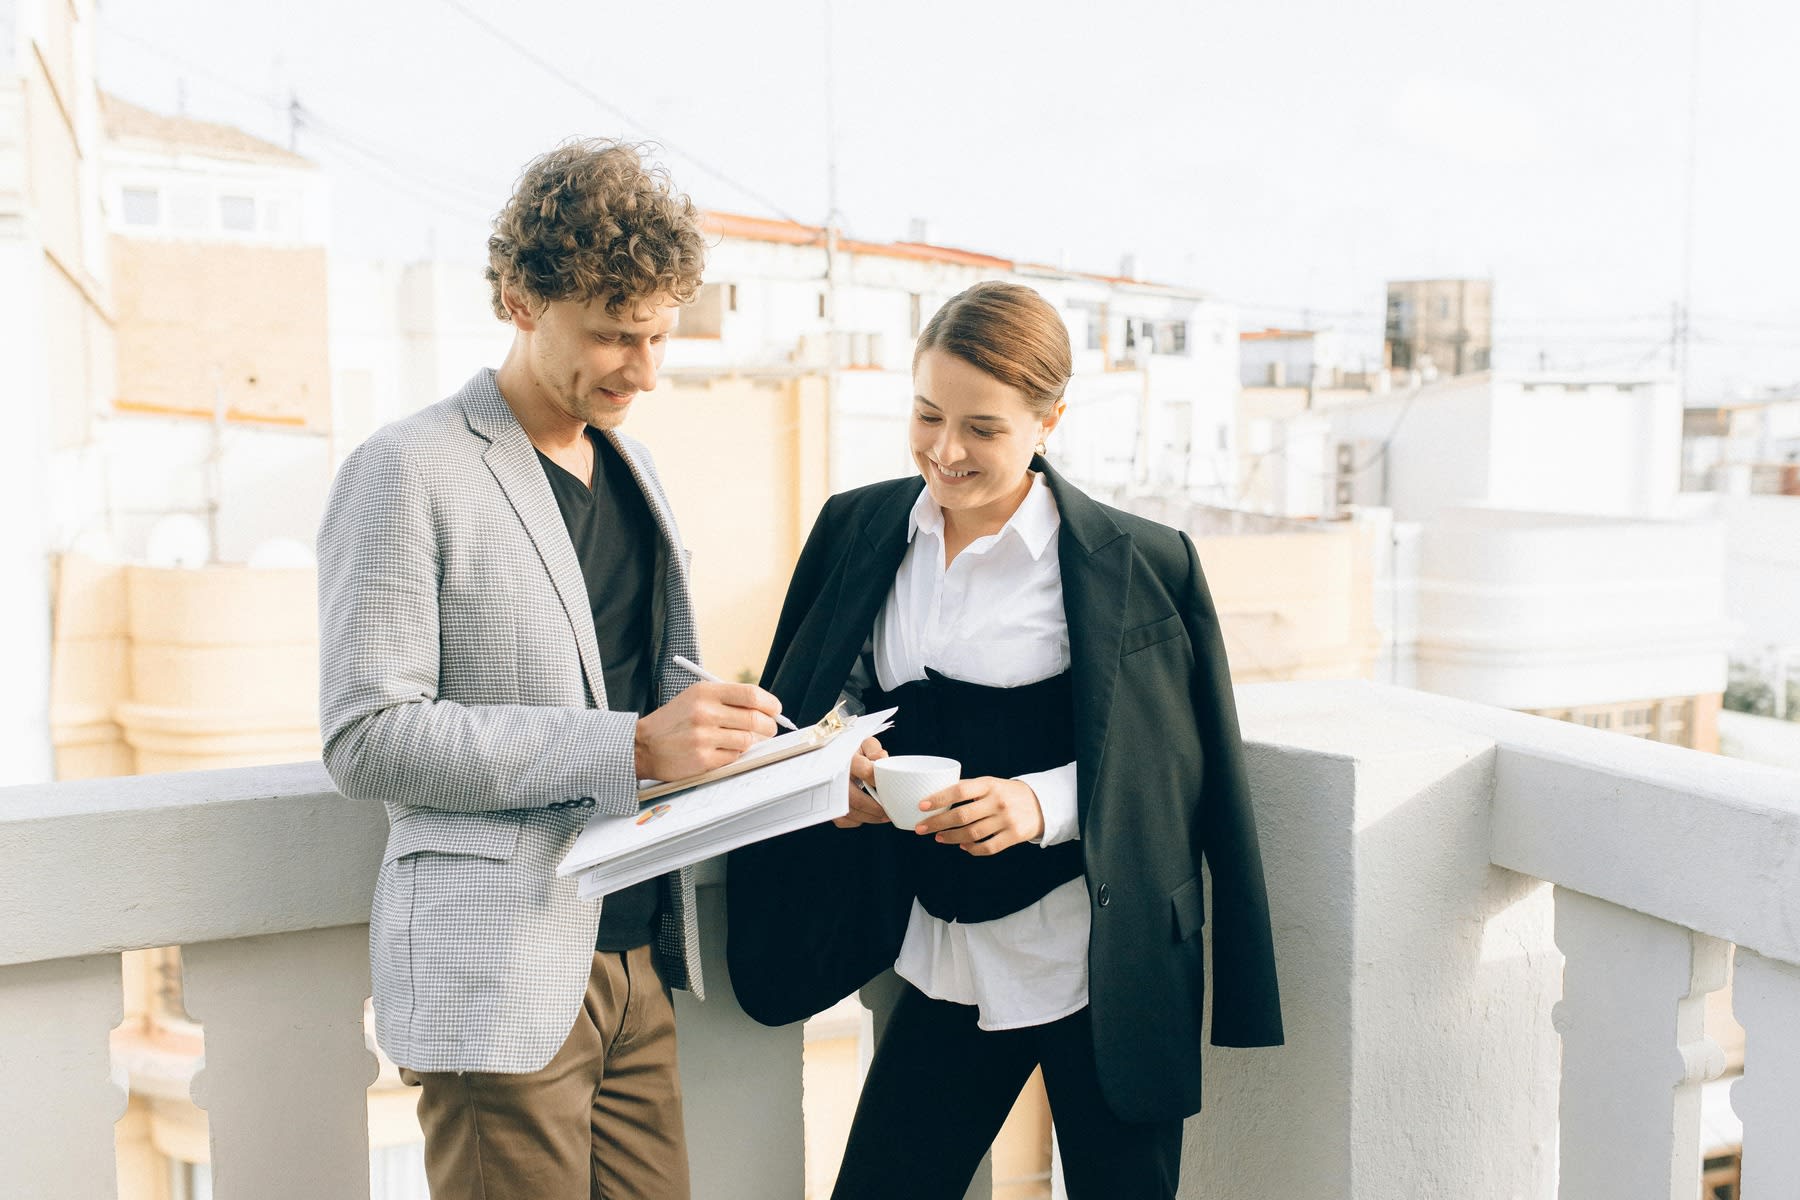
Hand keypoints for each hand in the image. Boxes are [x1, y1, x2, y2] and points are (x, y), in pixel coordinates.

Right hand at [634, 682, 781, 780]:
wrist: (643, 745)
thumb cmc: (674, 721)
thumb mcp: (695, 698)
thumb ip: (727, 699)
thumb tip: (764, 708)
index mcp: (705, 692)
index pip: (750, 694)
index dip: (770, 703)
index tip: (775, 709)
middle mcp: (705, 713)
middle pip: (755, 719)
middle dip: (769, 726)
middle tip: (769, 729)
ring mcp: (704, 737)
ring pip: (748, 740)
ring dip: (751, 741)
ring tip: (742, 739)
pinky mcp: (703, 759)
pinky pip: (734, 757)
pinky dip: (734, 755)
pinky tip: (724, 750)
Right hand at [833, 736, 889, 827]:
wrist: (831, 757)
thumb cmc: (853, 752)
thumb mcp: (864, 744)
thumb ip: (875, 750)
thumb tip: (882, 760)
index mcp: (846, 759)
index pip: (866, 771)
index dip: (879, 781)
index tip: (889, 785)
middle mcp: (835, 777)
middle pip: (856, 799)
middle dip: (876, 808)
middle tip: (890, 811)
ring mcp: (828, 792)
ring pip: (849, 812)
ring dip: (870, 817)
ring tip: (884, 816)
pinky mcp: (827, 805)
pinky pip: (842, 820)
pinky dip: (857, 820)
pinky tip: (866, 814)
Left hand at [913, 777, 1043, 854]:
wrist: (1041, 804)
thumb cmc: (1006, 793)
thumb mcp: (990, 784)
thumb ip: (968, 789)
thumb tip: (936, 797)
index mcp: (989, 785)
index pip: (960, 790)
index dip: (939, 798)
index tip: (922, 805)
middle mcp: (998, 801)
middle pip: (962, 815)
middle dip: (937, 823)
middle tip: (921, 828)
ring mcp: (1007, 820)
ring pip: (972, 833)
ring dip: (951, 837)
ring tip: (938, 837)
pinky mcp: (1014, 836)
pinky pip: (988, 847)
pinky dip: (972, 849)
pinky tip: (962, 846)